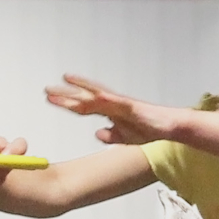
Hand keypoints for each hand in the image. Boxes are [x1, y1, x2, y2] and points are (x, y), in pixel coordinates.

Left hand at [45, 74, 177, 145]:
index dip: (67, 103)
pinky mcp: (130, 106)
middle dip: (66, 94)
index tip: (51, 100)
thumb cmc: (150, 130)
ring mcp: (120, 103)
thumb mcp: (126, 138)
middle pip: (85, 97)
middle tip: (47, 91)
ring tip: (64, 80)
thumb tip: (97, 134)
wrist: (170, 127)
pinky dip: (102, 96)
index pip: (83, 107)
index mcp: (109, 112)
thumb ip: (111, 136)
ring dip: (80, 88)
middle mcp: (112, 104)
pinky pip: (114, 100)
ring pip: (96, 94)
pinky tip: (91, 93)